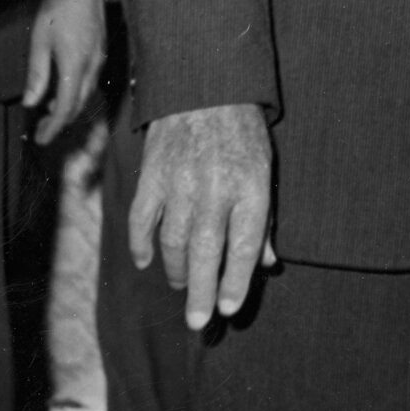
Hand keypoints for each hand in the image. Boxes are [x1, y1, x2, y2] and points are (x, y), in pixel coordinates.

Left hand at [23, 0, 105, 143]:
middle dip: (60, 123)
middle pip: (79, 105)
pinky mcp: (101, 55)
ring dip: (69, 109)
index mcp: (74, 66)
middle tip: (40, 131)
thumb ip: (37, 75)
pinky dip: (76, 95)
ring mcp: (99, 61)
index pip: (66, 106)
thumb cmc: (59, 12)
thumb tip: (31, 102)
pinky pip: (90, 83)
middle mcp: (91, 67)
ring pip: (86, 95)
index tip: (42, 139)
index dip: (54, 126)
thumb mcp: (39, 42)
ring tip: (48, 115)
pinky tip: (63, 93)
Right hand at [129, 103, 276, 329]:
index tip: (230, 309)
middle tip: (198, 321)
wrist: (205, 89)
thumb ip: (264, 218)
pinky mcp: (152, 177)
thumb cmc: (242, 134)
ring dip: (176, 270)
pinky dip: (142, 245)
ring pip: (173, 242)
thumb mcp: (266, 170)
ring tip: (182, 284)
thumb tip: (267, 263)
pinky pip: (142, 221)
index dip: (237, 281)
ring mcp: (180, 183)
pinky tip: (147, 261)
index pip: (245, 245)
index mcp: (251, 187)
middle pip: (205, 252)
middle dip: (202, 291)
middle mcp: (215, 189)